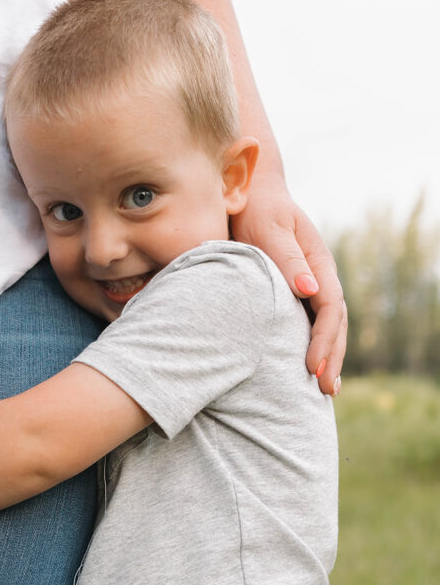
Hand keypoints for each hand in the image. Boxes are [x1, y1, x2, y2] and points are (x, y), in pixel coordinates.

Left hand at [231, 185, 346, 395]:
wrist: (250, 194)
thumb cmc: (256, 209)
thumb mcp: (268, 228)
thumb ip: (285, 258)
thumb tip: (307, 290)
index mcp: (317, 263)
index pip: (329, 308)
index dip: (323, 339)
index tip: (313, 367)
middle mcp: (318, 276)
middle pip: (335, 323)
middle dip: (333, 357)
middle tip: (325, 390)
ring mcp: (309, 284)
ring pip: (327, 326)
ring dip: (330, 356)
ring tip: (326, 389)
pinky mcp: (295, 291)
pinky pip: (309, 322)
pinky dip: (314, 346)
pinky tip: (309, 368)